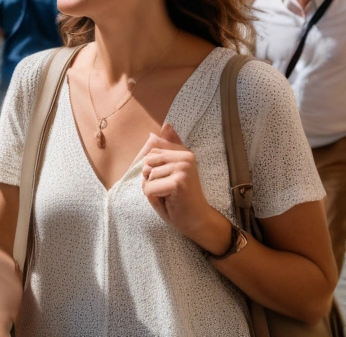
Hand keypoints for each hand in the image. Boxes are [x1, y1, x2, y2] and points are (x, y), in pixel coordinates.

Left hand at [140, 123, 222, 246]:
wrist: (198, 222)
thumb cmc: (181, 199)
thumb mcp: (172, 171)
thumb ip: (168, 148)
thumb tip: (167, 124)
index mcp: (183, 152)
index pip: (150, 153)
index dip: (153, 171)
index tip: (170, 181)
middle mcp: (185, 157)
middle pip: (146, 162)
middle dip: (151, 179)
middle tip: (169, 190)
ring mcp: (183, 168)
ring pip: (147, 176)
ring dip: (153, 189)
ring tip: (170, 195)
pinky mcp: (178, 182)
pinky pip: (149, 188)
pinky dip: (154, 199)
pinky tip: (171, 201)